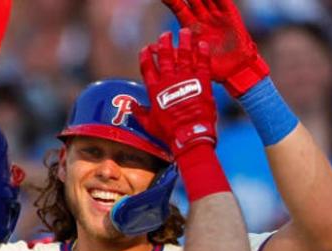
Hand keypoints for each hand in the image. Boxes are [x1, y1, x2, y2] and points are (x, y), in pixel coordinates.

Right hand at [138, 29, 218, 155]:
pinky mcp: (202, 82)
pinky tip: (201, 44)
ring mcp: (186, 80)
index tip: (146, 49)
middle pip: (164, 56)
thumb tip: (130, 106)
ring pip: (183, 55)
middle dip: (164, 44)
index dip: (145, 57)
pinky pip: (202, 63)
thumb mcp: (150, 125)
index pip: (147, 68)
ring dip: (183, 42)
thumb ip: (139, 113)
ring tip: (184, 33)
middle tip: (165, 35)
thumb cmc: (169, 133)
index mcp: (155, 90)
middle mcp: (169, 81)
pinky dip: (202, 53)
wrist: (190, 136)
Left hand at [161, 0, 268, 95]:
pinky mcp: (230, 14)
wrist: (235, 71)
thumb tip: (150, 48)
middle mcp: (202, 17)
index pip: (178, 7)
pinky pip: (223, 1)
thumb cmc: (212, 68)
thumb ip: (172, 52)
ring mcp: (216, 14)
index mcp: (190, 26)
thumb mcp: (190, 61)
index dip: (171, 0)